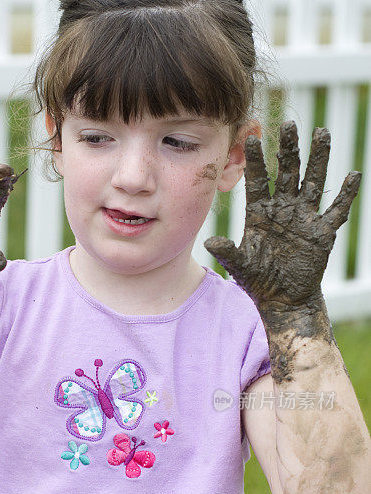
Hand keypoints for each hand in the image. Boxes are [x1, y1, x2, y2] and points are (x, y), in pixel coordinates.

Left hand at [204, 122, 360, 314]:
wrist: (283, 299)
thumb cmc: (259, 281)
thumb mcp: (240, 266)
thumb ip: (228, 252)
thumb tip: (209, 241)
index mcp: (260, 212)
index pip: (258, 180)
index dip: (256, 161)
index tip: (252, 138)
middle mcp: (283, 209)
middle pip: (287, 172)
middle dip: (289, 149)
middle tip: (289, 124)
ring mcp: (304, 218)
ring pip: (313, 182)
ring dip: (318, 159)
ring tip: (322, 133)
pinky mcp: (322, 232)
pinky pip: (336, 210)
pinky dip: (345, 194)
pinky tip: (353, 175)